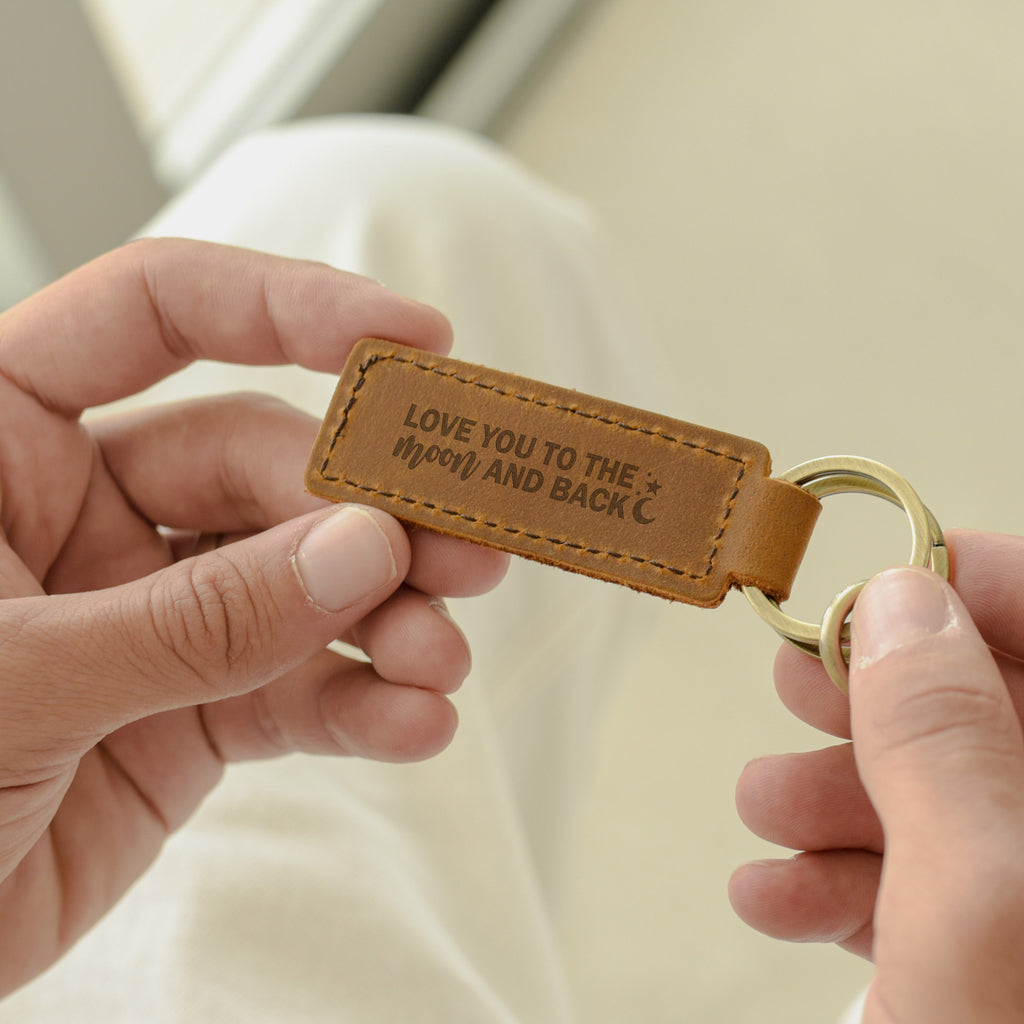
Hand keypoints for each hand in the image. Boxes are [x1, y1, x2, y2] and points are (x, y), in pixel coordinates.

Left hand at [0, 239, 508, 995]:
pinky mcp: (192, 712)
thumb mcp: (15, 679)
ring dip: (388, 615)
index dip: (291, 307)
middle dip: (371, 509)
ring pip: (300, 580)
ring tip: (443, 654)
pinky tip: (415, 721)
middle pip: (266, 464)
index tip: (415, 341)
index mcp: (4, 439)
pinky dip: (361, 705)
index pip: (158, 313)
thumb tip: (363, 552)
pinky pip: (295, 690)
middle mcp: (87, 508)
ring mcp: (150, 611)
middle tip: (463, 546)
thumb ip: (193, 618)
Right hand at [730, 531, 1023, 1020]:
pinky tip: (773, 896)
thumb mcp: (978, 910)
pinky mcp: (999, 972)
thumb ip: (943, 739)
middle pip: (1004, 716)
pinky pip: (934, 894)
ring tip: (759, 812)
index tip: (877, 581)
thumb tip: (903, 598)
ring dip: (844, 798)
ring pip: (958, 807)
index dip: (985, 589)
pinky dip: (845, 883)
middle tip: (790, 689)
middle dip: (885, 698)